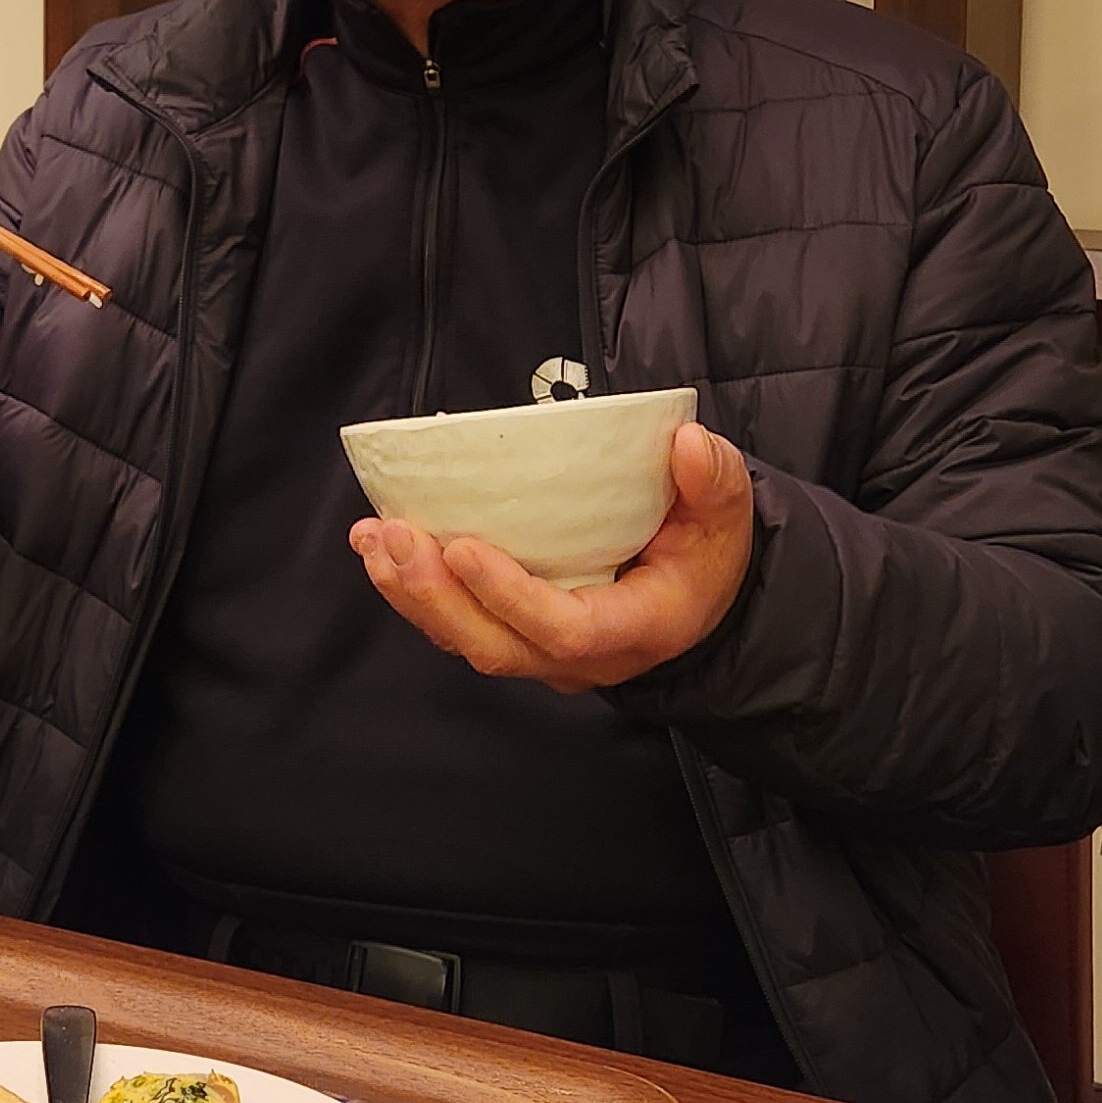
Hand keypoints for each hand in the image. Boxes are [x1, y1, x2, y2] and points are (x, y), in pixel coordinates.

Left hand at [348, 419, 754, 691]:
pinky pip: (456, 625)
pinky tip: (380, 546)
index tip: (464, 546)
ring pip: (465, 640)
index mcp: (634, 628)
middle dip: (436, 595)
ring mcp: (541, 655)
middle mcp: (579, 659)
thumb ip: (714, 481)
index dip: (509, 595)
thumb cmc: (708, 557)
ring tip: (373, 538)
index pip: (564, 629)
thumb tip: (686, 443)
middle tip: (396, 536)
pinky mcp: (514, 636)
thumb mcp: (728, 519)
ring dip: (411, 592)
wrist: (699, 602)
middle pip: (495, 646)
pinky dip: (413, 589)